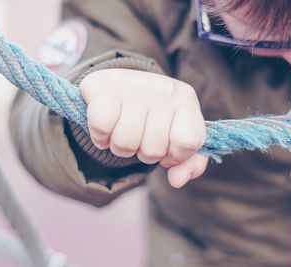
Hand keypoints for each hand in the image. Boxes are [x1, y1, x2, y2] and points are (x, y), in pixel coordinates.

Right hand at [80, 69, 208, 187]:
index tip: (166, 146)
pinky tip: (105, 127)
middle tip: (140, 135)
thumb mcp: (178, 136)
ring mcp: (133, 85)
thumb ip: (190, 164)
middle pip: (153, 150)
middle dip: (143, 152)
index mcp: (185, 99)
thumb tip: (176, 181)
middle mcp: (162, 89)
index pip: (188, 142)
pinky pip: (101, 128)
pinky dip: (100, 136)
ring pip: (125, 143)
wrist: (119, 86)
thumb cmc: (154, 117)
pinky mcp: (103, 85)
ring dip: (119, 147)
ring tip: (121, 131)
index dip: (174, 155)